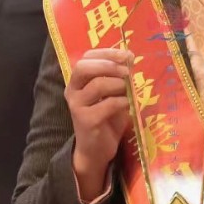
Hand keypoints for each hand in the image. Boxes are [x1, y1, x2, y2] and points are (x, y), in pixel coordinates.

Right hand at [64, 48, 133, 200]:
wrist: (96, 149)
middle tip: (127, 71)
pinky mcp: (86, 120)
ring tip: (128, 91)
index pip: (86, 57)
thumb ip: (116, 78)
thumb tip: (130, 58)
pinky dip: (121, 102)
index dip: (107, 53)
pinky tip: (127, 106)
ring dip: (118, 85)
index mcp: (77, 81)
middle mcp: (72, 91)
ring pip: (97, 85)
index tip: (128, 55)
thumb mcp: (110, 94)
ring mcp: (77, 106)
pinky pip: (107, 104)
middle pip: (84, 67)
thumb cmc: (105, 119)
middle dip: (109, 65)